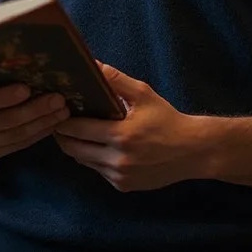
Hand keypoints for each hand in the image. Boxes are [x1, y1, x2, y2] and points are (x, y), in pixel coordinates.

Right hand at [0, 81, 69, 161]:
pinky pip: (19, 145)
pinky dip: (38, 133)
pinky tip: (52, 123)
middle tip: (58, 98)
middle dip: (34, 109)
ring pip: (15, 135)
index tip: (26, 88)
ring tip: (62, 110)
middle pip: (4, 121)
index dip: (3, 97)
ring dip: (42, 122)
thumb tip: (25, 60)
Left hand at [54, 64, 204, 191]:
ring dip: (77, 148)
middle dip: (63, 136)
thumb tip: (93, 64)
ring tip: (76, 132)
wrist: (192, 151)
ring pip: (84, 162)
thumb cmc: (167, 119)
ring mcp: (120, 176)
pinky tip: (98, 146)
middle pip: (74, 150)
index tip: (58, 111)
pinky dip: (94, 159)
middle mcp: (118, 160)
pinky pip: (99, 171)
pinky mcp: (123, 186)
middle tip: (59, 122)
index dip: (64, 121)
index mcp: (121, 136)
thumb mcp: (144, 94)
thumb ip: (116, 80)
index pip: (78, 130)